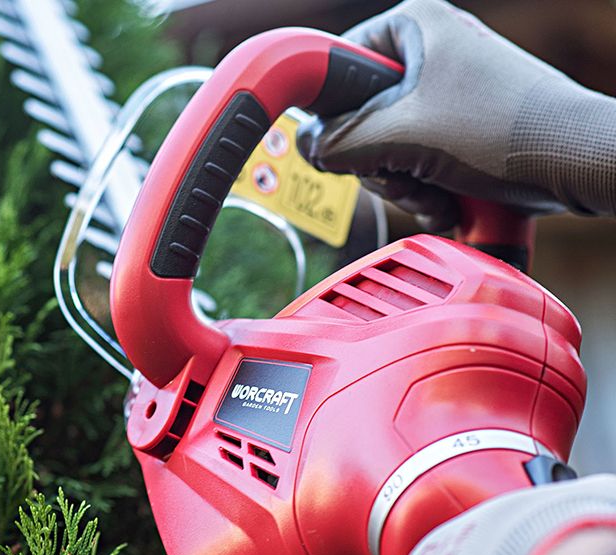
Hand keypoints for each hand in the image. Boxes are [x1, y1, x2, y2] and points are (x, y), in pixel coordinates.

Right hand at [297, 0, 615, 230]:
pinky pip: (417, 163)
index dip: (334, 114)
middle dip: (380, 165)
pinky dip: (426, 191)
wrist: (573, 162)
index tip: (342, 148)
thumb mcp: (403, 136)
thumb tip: (307, 148)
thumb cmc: (503, 131)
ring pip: (388, 150)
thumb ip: (341, 141)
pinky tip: (446, 202)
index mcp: (414, 27)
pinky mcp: (458, 129)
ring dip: (405, 186)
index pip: (338, 66)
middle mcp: (428, 54)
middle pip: (361, 119)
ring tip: (435, 194)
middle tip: (404, 176)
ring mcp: (445, 94)